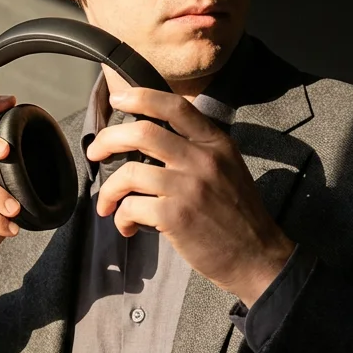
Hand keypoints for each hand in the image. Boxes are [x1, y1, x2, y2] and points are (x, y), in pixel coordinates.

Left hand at [84, 88, 294, 305]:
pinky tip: (127, 227)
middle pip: (142, 132)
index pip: (174, 106)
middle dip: (107, 140)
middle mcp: (202, 159)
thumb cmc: (237, 215)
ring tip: (107, 205)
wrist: (257, 256)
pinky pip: (131, 207)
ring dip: (108, 190)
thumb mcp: (227, 168)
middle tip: (95, 153)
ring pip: (129, 173)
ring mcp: (189, 187)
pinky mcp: (177, 215)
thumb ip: (196, 149)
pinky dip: (120, 218)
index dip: (140, 96)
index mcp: (215, 143)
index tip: (117, 97)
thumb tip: (149, 141)